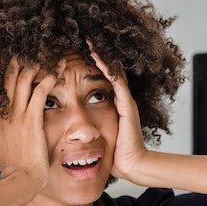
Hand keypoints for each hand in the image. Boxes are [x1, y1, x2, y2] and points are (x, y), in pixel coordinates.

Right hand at [0, 57, 64, 191]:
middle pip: (10, 77)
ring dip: (37, 62)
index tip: (18, 59)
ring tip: (48, 51)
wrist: (18, 182)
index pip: (0, 86)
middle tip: (33, 46)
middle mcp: (4, 112)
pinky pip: (40, 92)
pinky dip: (49, 77)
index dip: (9, 71)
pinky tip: (58, 67)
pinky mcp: (31, 120)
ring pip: (24, 79)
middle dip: (22, 59)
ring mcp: (17, 115)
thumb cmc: (12, 169)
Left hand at [86, 40, 147, 181]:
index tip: (75, 56)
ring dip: (100, 55)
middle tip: (83, 39)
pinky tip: (95, 55)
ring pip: (112, 71)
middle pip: (108, 71)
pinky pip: (115, 81)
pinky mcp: (126, 105)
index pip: (101, 81)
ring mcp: (125, 101)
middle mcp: (121, 101)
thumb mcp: (99, 141)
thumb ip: (91, 133)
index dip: (90, 68)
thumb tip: (74, 135)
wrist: (133, 166)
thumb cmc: (116, 158)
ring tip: (88, 40)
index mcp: (113, 108)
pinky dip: (105, 67)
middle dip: (96, 56)